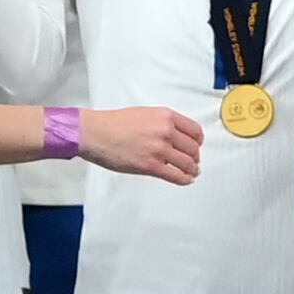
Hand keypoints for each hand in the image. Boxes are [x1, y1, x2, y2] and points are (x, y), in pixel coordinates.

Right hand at [78, 105, 206, 186]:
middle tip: (194, 161)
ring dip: (192, 169)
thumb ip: (162, 123)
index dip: (198, 140)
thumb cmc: (113, 123)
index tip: (197, 145)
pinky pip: (176, 176)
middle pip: (193, 148)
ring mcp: (159, 149)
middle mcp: (165, 131)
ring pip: (187, 163)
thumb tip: (174, 135)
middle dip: (195, 157)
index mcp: (165, 116)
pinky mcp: (151, 166)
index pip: (194, 130)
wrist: (95, 133)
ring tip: (192, 172)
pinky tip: (186, 180)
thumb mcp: (144, 114)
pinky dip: (184, 180)